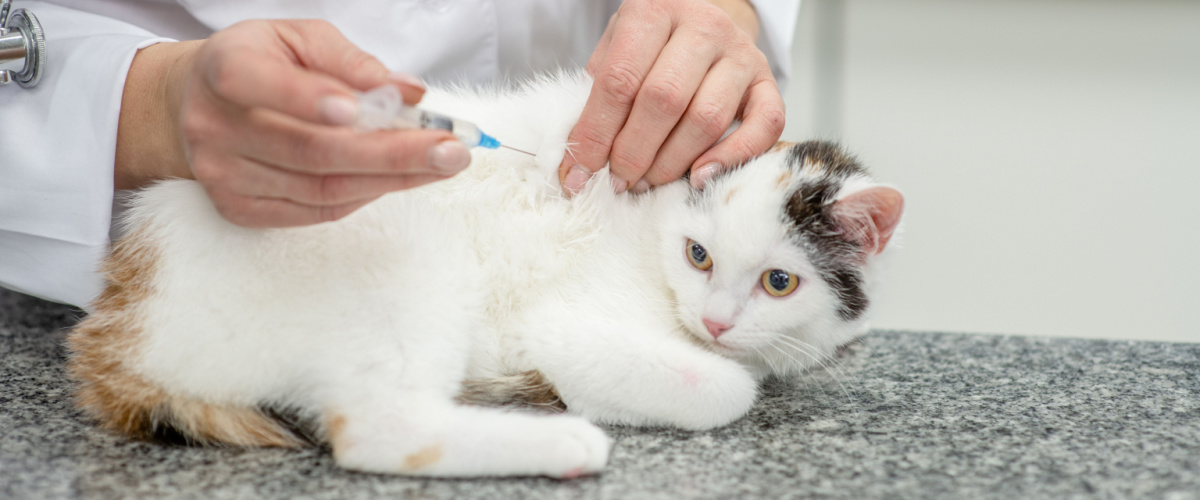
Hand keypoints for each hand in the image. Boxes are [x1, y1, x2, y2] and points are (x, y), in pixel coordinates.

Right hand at [115, 20, 469, 227]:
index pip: (259, 84)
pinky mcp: (238, 209)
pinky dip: (366, 195)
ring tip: (442, 164)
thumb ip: (351, 61)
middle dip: (392, 152)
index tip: (361, 108)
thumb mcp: (299, 39)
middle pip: (311, 150)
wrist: (195, 105)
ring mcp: (223, 175)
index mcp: (225, 69)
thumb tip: (408, 92)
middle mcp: (214, 127)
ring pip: (321, 188)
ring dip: (392, 179)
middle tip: (450, 150)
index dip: (308, 98)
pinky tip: (400, 178)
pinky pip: (316, 211)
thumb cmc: (262, 64)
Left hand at [558, 0, 784, 194]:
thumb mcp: (615, 51)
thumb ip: (597, 97)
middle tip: (617, 181)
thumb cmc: (651, 46)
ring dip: (670, 163)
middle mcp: (703, 26)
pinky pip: (763, 125)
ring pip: (706, 119)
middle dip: (632, 153)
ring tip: (646, 182)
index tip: (578, 173)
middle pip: (664, 101)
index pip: (619, 80)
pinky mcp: (767, 80)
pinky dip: (731, 158)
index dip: (595, 134)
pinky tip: (699, 176)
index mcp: (653, 10)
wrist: (703, 22)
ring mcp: (741, 52)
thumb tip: (579, 163)